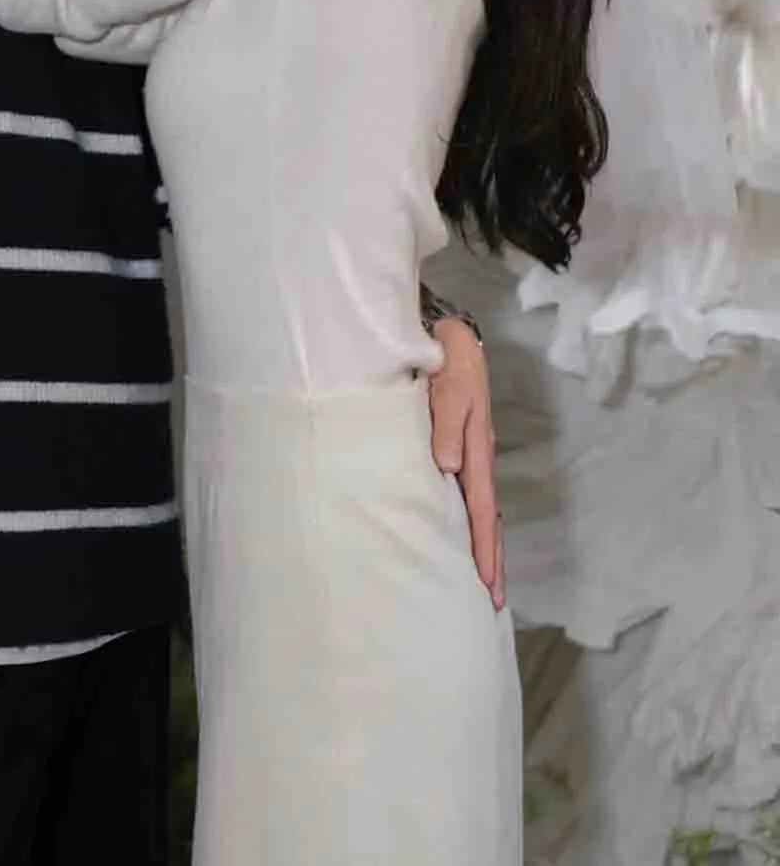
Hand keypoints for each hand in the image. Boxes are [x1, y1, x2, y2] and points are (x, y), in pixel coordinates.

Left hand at [428, 320, 504, 609]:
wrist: (445, 334)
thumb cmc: (446, 359)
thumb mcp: (450, 384)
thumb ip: (447, 422)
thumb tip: (447, 468)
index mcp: (475, 447)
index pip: (481, 507)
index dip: (483, 545)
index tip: (486, 581)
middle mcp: (473, 457)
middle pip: (486, 517)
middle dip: (490, 558)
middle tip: (492, 602)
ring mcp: (465, 454)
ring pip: (475, 509)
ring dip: (480, 545)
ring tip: (481, 582)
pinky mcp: (453, 447)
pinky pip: (462, 494)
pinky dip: (465, 521)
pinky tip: (456, 536)